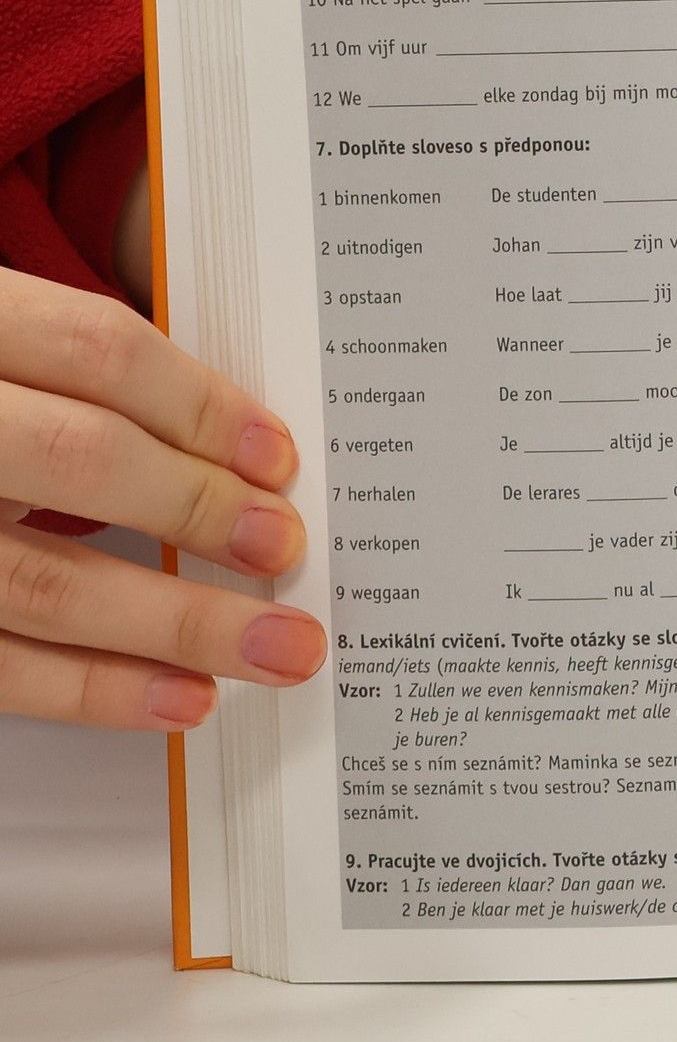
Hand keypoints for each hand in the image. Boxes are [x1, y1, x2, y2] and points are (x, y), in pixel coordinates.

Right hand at [0, 267, 323, 728]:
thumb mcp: (3, 345)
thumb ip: (87, 380)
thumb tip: (239, 452)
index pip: (96, 350)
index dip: (201, 404)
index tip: (276, 457)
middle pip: (82, 457)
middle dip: (201, 507)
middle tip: (284, 546)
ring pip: (47, 583)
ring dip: (181, 624)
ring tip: (279, 647)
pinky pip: (1, 666)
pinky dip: (100, 690)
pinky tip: (184, 695)